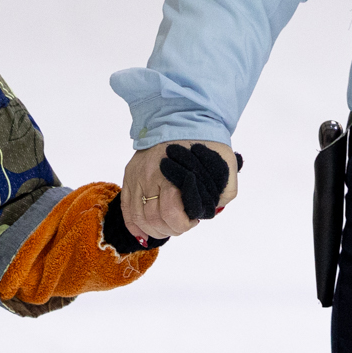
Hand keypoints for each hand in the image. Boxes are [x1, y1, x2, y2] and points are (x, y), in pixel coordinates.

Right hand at [119, 140, 235, 242]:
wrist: (181, 118)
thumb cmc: (204, 144)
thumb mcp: (225, 165)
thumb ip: (226, 191)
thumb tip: (214, 211)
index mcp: (175, 174)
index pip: (172, 213)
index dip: (183, 224)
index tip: (193, 220)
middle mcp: (151, 176)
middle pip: (153, 218)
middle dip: (169, 229)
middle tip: (181, 224)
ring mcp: (137, 176)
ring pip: (138, 217)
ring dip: (153, 230)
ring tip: (166, 228)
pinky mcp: (129, 175)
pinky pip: (126, 207)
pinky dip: (133, 225)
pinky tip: (143, 234)